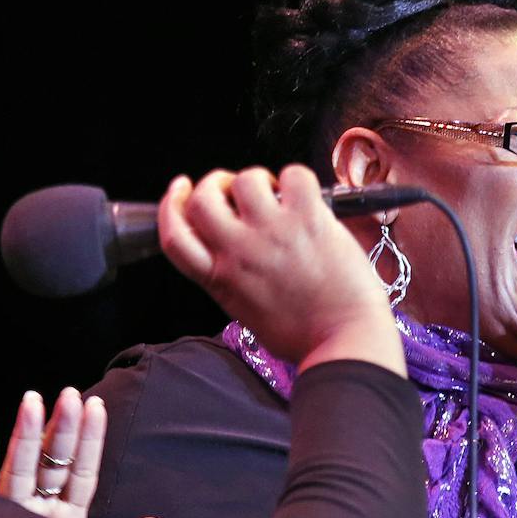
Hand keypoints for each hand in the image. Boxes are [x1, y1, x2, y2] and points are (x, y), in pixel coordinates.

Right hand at [0, 389, 171, 517]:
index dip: (89, 440)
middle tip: (69, 394)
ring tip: (33, 400)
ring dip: (24, 434)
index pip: (81, 472)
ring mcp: (9, 516)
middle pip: (51, 463)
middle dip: (60, 428)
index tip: (98, 406)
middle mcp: (37, 511)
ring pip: (17, 469)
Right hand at [158, 165, 404, 376]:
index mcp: (219, 279)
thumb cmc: (303, 336)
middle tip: (234, 190)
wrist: (345, 342)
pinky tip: (304, 195)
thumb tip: (236, 250)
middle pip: (201, 199)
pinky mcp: (308, 219)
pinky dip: (296, 178)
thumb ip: (231, 280)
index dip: (171, 206)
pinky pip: (293, 175)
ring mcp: (271, 233)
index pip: (174, 236)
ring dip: (257, 179)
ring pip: (244, 180)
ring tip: (276, 195)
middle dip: (213, 184)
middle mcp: (238, 252)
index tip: (180, 191)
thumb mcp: (246, 312)